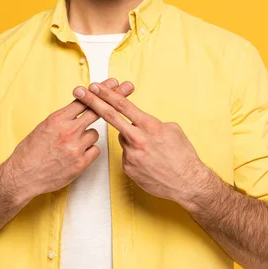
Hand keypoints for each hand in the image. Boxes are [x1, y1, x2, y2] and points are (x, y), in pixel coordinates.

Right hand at [0, 78, 135, 203]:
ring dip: (88, 136)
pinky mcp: (80, 163)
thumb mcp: (44, 127)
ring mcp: (75, 147)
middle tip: (126, 88)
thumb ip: (63, 118)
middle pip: (97, 111)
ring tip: (71, 145)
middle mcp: (68, 131)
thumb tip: (80, 107)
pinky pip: (94, 150)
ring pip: (95, 133)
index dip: (100, 91)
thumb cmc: (30, 151)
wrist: (23, 176)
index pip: (84, 100)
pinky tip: (76, 155)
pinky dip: (89, 151)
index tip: (113, 82)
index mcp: (57, 119)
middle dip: (112, 100)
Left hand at [72, 82, 205, 207]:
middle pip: (110, 116)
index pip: (123, 106)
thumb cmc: (183, 155)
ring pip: (123, 139)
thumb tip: (140, 122)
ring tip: (152, 151)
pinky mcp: (128, 168)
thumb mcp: (172, 130)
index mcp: (149, 126)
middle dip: (93, 102)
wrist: (187, 182)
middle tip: (80, 92)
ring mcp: (131, 154)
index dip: (107, 94)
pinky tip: (149, 163)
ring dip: (132, 140)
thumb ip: (152, 124)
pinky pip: (127, 156)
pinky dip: (135, 156)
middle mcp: (137, 138)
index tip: (95, 86)